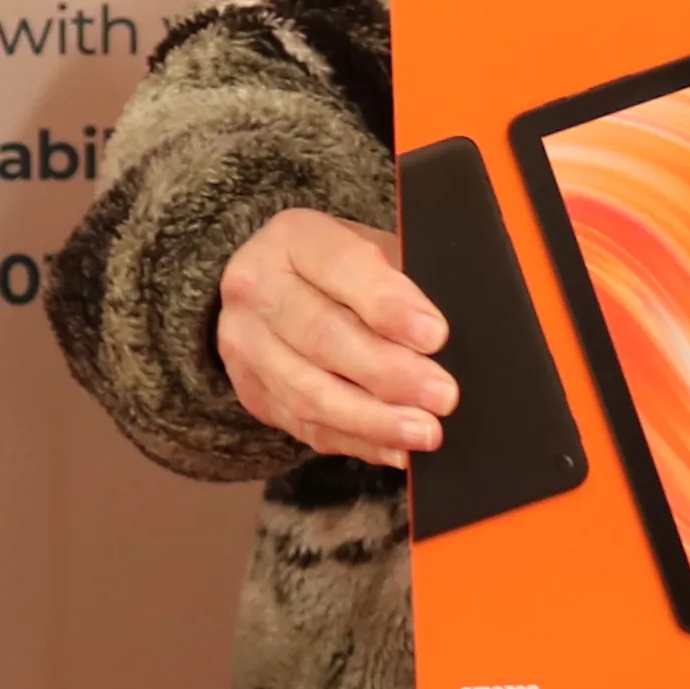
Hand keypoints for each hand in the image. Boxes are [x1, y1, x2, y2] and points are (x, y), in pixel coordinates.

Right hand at [219, 204, 451, 465]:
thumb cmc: (343, 268)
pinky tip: (396, 450)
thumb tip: (443, 338)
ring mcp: (246, 345)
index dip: (388, 304)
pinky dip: (356, 442)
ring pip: (309, 392)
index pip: (341, 266)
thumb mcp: (371, 249)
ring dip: (373, 420)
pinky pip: (305, 427)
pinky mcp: (253, 393)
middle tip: (444, 396)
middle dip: (388, 372)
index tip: (436, 336)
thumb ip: (401, 282)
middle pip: (322, 336)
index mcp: (294, 238)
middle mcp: (256, 287)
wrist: (273, 289)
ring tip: (425, 432)